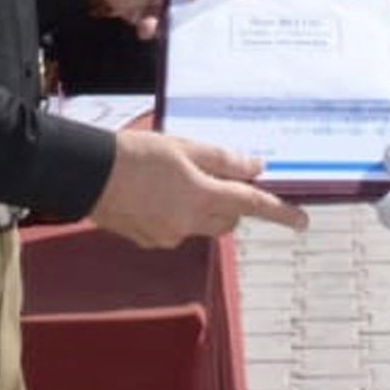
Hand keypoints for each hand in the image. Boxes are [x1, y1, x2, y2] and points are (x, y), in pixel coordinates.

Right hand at [86, 129, 306, 248]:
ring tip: (175, 180)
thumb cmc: (135, 154)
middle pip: (229, 219)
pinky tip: (156, 194)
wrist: (86, 174)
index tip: (302, 221)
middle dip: (230, 202)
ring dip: (204, 208)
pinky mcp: (149, 240)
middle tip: (213, 176)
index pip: (253, 206)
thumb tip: (255, 168)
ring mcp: (168, 236)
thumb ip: (224, 161)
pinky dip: (178, 215)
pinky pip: (178, 230)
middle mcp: (189, 223)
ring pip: (204, 226)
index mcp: (202, 198)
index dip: (281, 213)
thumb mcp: (185, 148)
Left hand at [91, 0, 240, 38]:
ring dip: (181, 29)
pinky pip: (157, 29)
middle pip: (208, 7)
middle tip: (216, 32)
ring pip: (184, 22)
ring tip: (177, 33)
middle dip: (212, 20)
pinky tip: (147, 27)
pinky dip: (153, 30)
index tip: (247, 12)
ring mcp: (169, 3)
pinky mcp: (149, 16)